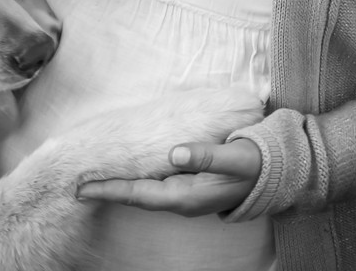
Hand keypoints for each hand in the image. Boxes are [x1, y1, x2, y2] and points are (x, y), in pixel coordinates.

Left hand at [76, 138, 261, 216]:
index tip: (81, 187)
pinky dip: (135, 181)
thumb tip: (176, 154)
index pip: (138, 195)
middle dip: (107, 190)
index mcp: (187, 196)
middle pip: (135, 196)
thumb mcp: (236, 157)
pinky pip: (154, 186)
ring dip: (119, 186)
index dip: (109, 190)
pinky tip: (125, 171)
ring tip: (93, 177)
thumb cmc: (257, 163)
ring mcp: (185, 196)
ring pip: (144, 193)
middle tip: (76, 182)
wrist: (280, 174)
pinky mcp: (189, 187)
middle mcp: (182, 200)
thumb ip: (207, 156)